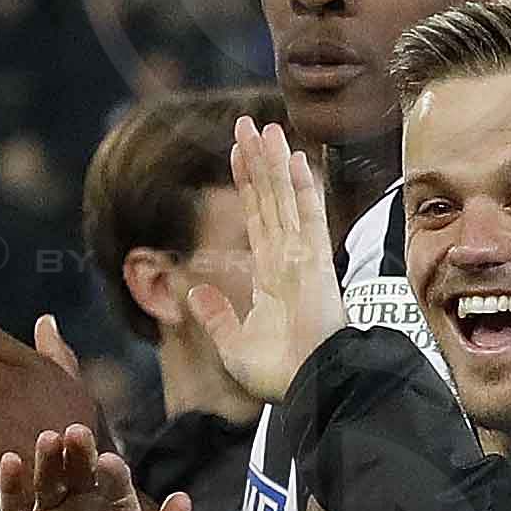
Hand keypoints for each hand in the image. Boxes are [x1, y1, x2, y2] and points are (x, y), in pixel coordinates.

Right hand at [0, 422, 192, 510]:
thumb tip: (184, 500)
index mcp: (114, 506)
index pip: (113, 480)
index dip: (111, 470)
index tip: (109, 463)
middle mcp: (81, 503)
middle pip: (77, 470)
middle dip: (78, 451)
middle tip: (76, 433)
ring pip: (46, 479)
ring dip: (47, 459)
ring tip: (48, 440)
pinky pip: (13, 504)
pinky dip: (10, 483)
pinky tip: (11, 462)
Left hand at [195, 114, 348, 405]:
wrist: (310, 387)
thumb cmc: (279, 376)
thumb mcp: (233, 345)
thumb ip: (216, 316)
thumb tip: (194, 290)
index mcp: (273, 277)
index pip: (258, 219)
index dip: (248, 185)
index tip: (237, 154)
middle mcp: (290, 260)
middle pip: (270, 199)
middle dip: (258, 161)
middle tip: (247, 123)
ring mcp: (304, 258)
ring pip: (284, 198)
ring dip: (273, 161)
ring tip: (263, 125)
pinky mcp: (315, 262)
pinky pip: (306, 216)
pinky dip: (300, 186)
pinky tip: (293, 156)